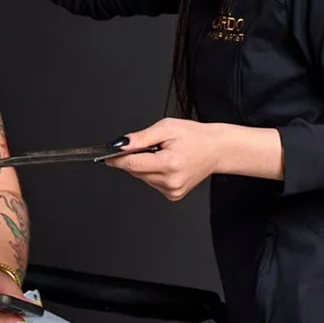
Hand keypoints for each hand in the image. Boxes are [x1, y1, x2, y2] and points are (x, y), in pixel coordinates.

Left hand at [106, 117, 240, 201]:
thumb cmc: (195, 136)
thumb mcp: (167, 128)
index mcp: (169, 163)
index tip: (107, 156)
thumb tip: (120, 145)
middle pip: (136, 171)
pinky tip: (168, 165)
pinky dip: (154, 173)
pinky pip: (152, 183)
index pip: (133, 164)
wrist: (216, 150)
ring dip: (145, 166)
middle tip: (151, 146)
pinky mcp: (173, 194)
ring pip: (143, 178)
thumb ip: (141, 137)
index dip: (118, 159)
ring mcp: (173, 190)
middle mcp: (171, 181)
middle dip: (135, 158)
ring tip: (164, 154)